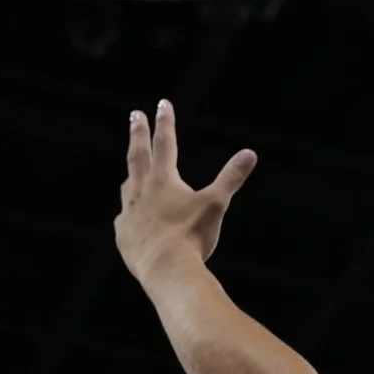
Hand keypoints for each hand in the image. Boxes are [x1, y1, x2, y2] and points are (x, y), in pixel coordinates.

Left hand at [115, 101, 255, 283]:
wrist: (165, 270)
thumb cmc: (192, 236)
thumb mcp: (216, 204)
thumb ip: (231, 178)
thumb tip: (250, 153)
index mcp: (163, 179)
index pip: (165, 142)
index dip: (165, 121)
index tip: (162, 103)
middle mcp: (140, 190)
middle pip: (138, 155)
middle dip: (138, 133)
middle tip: (135, 115)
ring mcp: (128, 212)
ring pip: (127, 186)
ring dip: (132, 174)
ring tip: (133, 172)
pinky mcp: (123, 234)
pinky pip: (124, 219)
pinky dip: (129, 214)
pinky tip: (132, 218)